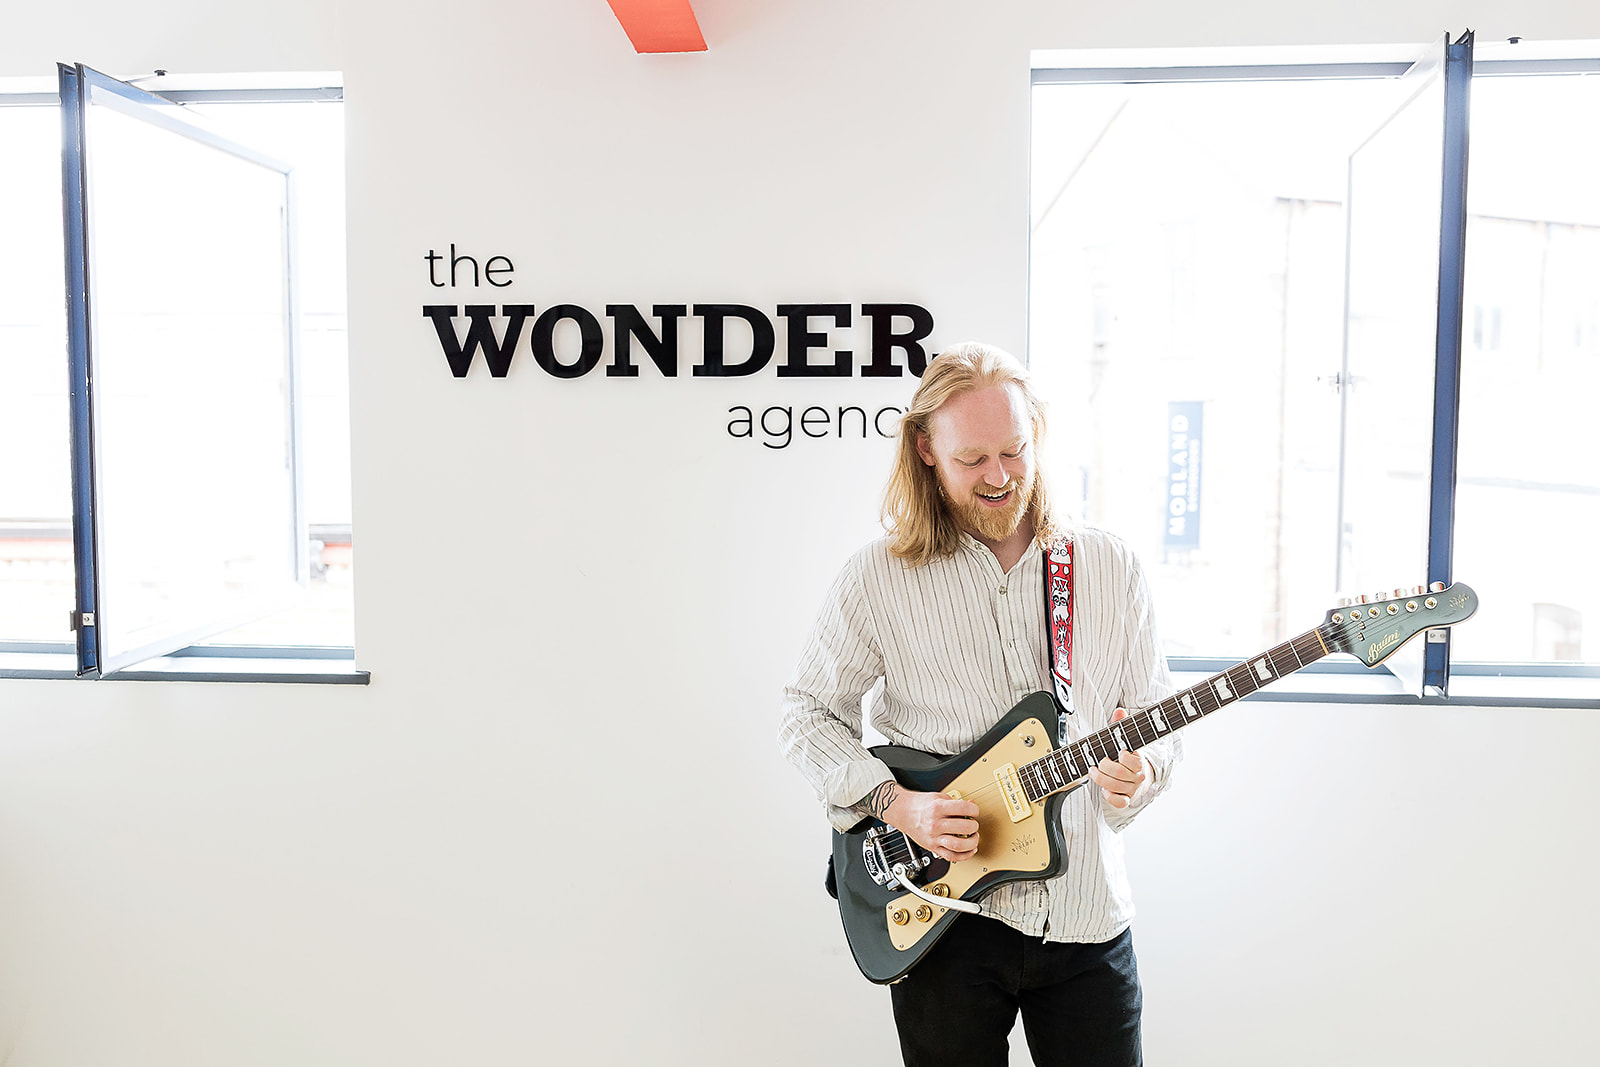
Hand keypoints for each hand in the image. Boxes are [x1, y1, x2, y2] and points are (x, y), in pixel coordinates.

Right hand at [858, 782, 980, 861]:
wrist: (902, 812)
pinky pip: (951, 857)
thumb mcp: (938, 797)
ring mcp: (933, 837)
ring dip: (972, 843)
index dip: (974, 810)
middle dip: (974, 826)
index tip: (974, 812)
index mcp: (937, 808)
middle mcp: (935, 824)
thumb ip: (955, 802)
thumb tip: (971, 806)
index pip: (964, 810)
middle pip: (964, 828)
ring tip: (973, 838)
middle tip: (974, 825)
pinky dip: (964, 856)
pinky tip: (969, 851)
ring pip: (959, 846)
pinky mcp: (932, 847)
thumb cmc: (919, 804)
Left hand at [1086, 707, 1148, 809]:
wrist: (1138, 776)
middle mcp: (1138, 777)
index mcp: (1139, 761)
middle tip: (1098, 762)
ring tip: (1093, 771)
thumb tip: (1120, 710)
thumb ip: (1121, 725)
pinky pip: (1119, 803)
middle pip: (1120, 774)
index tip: (1118, 752)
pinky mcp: (1127, 800)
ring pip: (1116, 787)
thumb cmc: (1127, 755)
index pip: (1134, 761)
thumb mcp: (1124, 739)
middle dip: (1104, 767)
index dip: (1123, 756)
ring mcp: (1132, 789)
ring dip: (1101, 779)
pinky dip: (1110, 796)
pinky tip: (1104, 790)